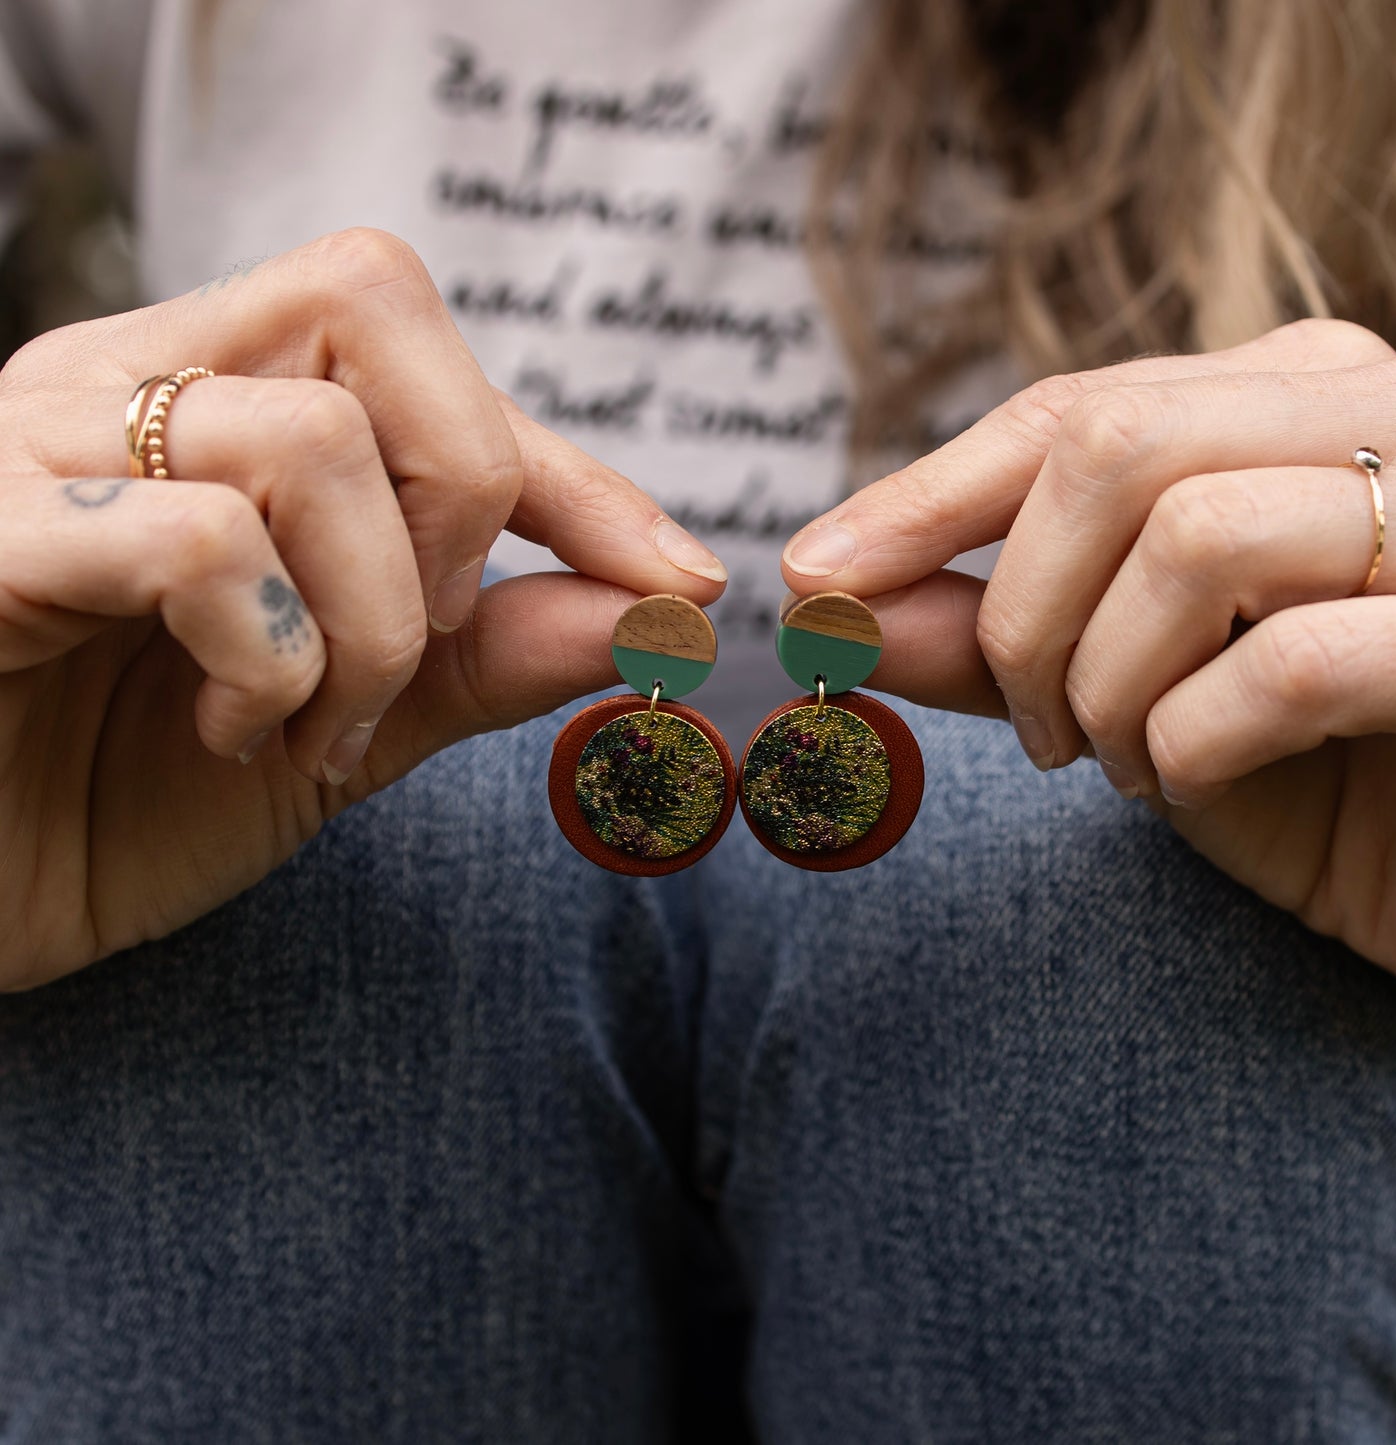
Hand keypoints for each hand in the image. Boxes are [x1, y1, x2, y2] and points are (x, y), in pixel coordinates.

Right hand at [0, 228, 725, 986]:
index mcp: (213, 398)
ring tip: (310, 725)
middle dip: (463, 497)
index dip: (576, 469)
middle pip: (377, 303)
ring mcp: (41, 445)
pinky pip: (196, 536)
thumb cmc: (127, 798)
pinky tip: (232, 729)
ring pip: (307, 435)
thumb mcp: (351, 721)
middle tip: (419, 645)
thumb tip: (658, 607)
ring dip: (369, 620)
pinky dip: (271, 658)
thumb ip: (488, 652)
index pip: (434, 357)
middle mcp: (125, 381)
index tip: (681, 582)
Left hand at [781, 319, 1395, 994]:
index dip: (925, 493)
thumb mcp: (1141, 704)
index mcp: (1314, 405)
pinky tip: (1198, 783)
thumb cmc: (1339, 792)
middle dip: (1017, 609)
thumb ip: (998, 639)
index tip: (815, 578)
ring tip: (1128, 766)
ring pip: (1193, 533)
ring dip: (1105, 681)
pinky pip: (1296, 658)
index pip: (1082, 408)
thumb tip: (833, 602)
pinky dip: (1197, 738)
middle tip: (1035, 733)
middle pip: (1116, 448)